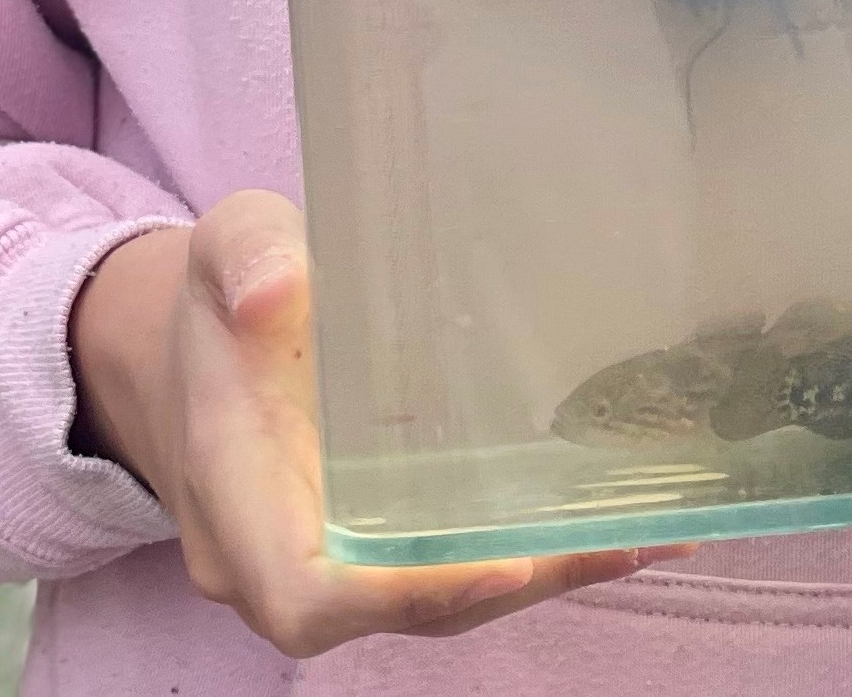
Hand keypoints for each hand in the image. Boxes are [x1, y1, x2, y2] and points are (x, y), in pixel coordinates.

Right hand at [69, 192, 670, 654]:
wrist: (203, 338)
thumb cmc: (223, 290)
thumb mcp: (228, 240)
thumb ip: (245, 255)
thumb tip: (275, 289)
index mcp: (235, 494)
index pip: (308, 592)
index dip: (402, 593)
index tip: (501, 561)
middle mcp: (281, 555)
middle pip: (397, 613)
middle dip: (507, 585)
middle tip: (616, 539)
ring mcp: (333, 557)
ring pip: (440, 600)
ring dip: (541, 577)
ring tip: (648, 533)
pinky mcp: (378, 537)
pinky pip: (453, 566)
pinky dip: (534, 553)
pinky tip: (623, 521)